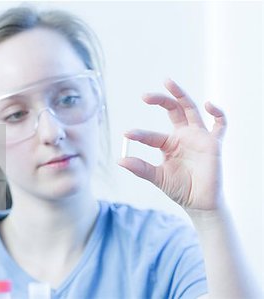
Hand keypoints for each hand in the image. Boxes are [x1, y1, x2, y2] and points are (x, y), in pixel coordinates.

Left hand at [118, 79, 226, 209]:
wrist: (200, 203)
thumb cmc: (179, 188)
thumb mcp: (157, 177)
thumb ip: (140, 168)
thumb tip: (120, 161)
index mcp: (168, 143)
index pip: (152, 135)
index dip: (140, 134)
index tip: (127, 134)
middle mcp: (183, 136)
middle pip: (172, 110)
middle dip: (160, 100)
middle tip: (144, 95)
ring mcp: (198, 137)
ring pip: (190, 109)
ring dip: (180, 94)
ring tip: (168, 82)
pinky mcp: (213, 143)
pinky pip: (220, 124)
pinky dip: (217, 113)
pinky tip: (208, 105)